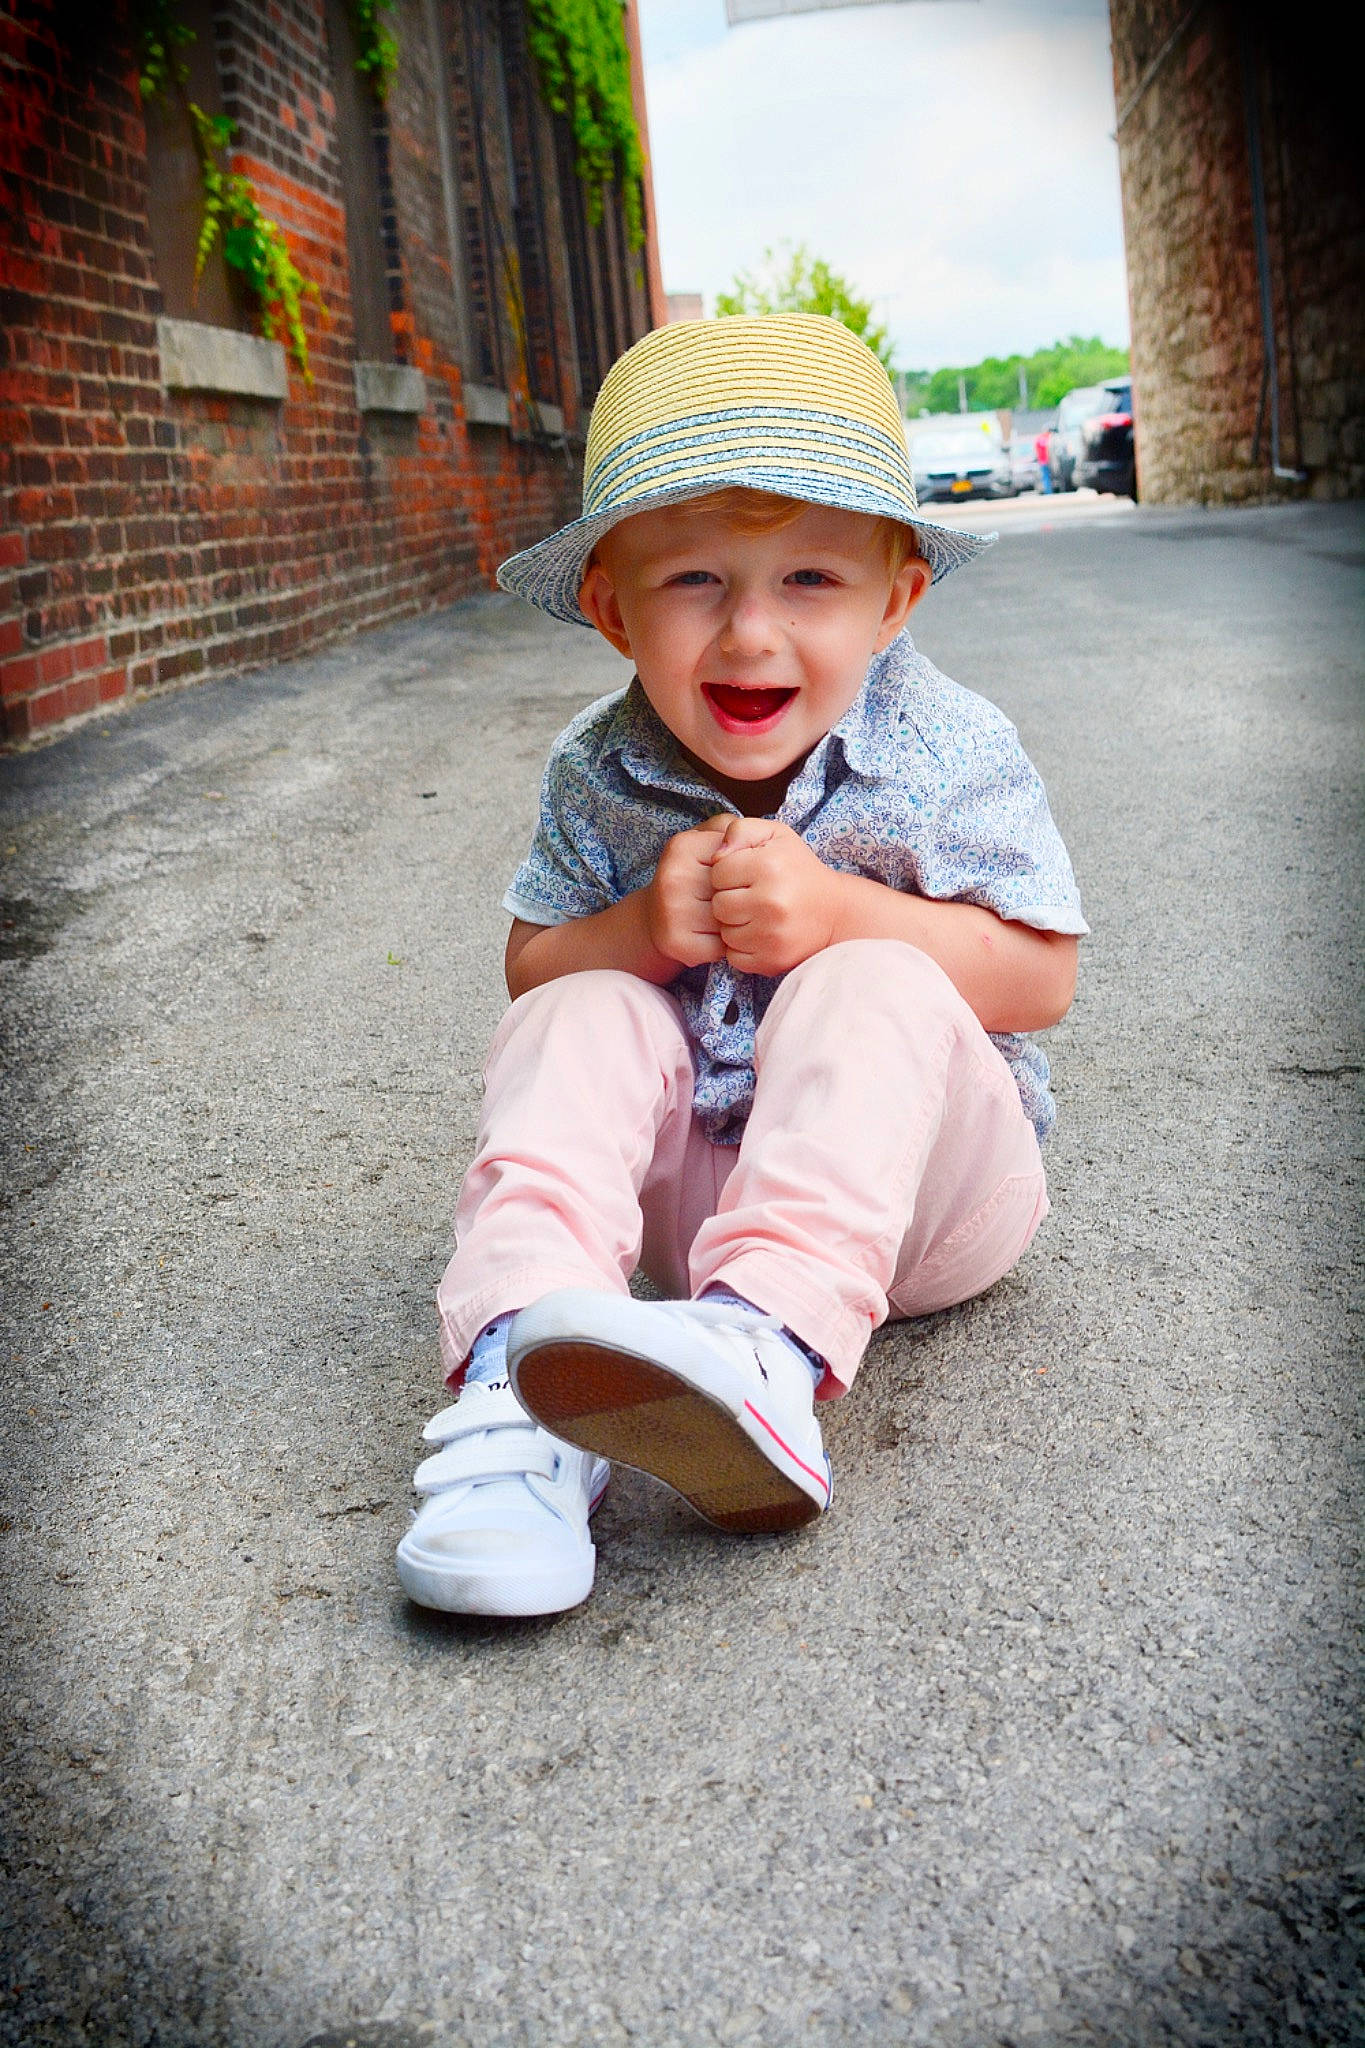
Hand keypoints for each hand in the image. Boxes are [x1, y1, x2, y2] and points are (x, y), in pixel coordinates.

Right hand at [643, 815, 730, 968]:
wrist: (656, 917)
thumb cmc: (693, 876)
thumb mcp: (709, 841)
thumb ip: (734, 830)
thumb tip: (753, 845)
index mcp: (682, 846)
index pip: (737, 859)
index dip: (741, 871)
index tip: (727, 874)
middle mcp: (673, 877)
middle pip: (736, 890)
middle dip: (739, 897)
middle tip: (722, 898)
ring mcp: (673, 912)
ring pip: (731, 920)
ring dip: (734, 923)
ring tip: (717, 917)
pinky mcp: (677, 942)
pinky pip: (721, 947)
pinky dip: (723, 946)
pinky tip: (709, 937)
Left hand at [709, 817, 842, 975]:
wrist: (834, 912)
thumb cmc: (798, 869)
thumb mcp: (775, 835)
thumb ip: (740, 830)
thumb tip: (715, 856)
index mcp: (768, 866)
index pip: (718, 873)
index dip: (728, 873)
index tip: (746, 876)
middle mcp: (771, 902)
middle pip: (718, 905)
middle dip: (730, 900)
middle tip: (751, 897)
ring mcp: (772, 934)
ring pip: (724, 933)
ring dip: (735, 925)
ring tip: (757, 915)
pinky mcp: (772, 960)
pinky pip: (734, 957)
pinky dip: (742, 948)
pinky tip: (759, 934)